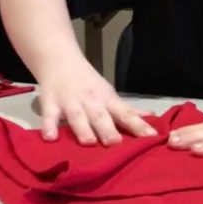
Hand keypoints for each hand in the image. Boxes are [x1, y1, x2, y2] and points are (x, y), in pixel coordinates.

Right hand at [37, 59, 155, 145]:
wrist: (59, 60)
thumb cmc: (88, 83)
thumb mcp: (109, 94)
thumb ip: (127, 111)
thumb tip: (153, 119)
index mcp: (107, 100)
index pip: (126, 113)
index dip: (138, 125)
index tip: (151, 137)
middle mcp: (90, 101)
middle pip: (100, 116)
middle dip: (107, 129)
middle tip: (115, 143)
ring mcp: (69, 102)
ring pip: (77, 116)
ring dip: (82, 128)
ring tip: (88, 142)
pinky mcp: (50, 104)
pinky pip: (49, 116)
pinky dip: (49, 126)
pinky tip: (50, 138)